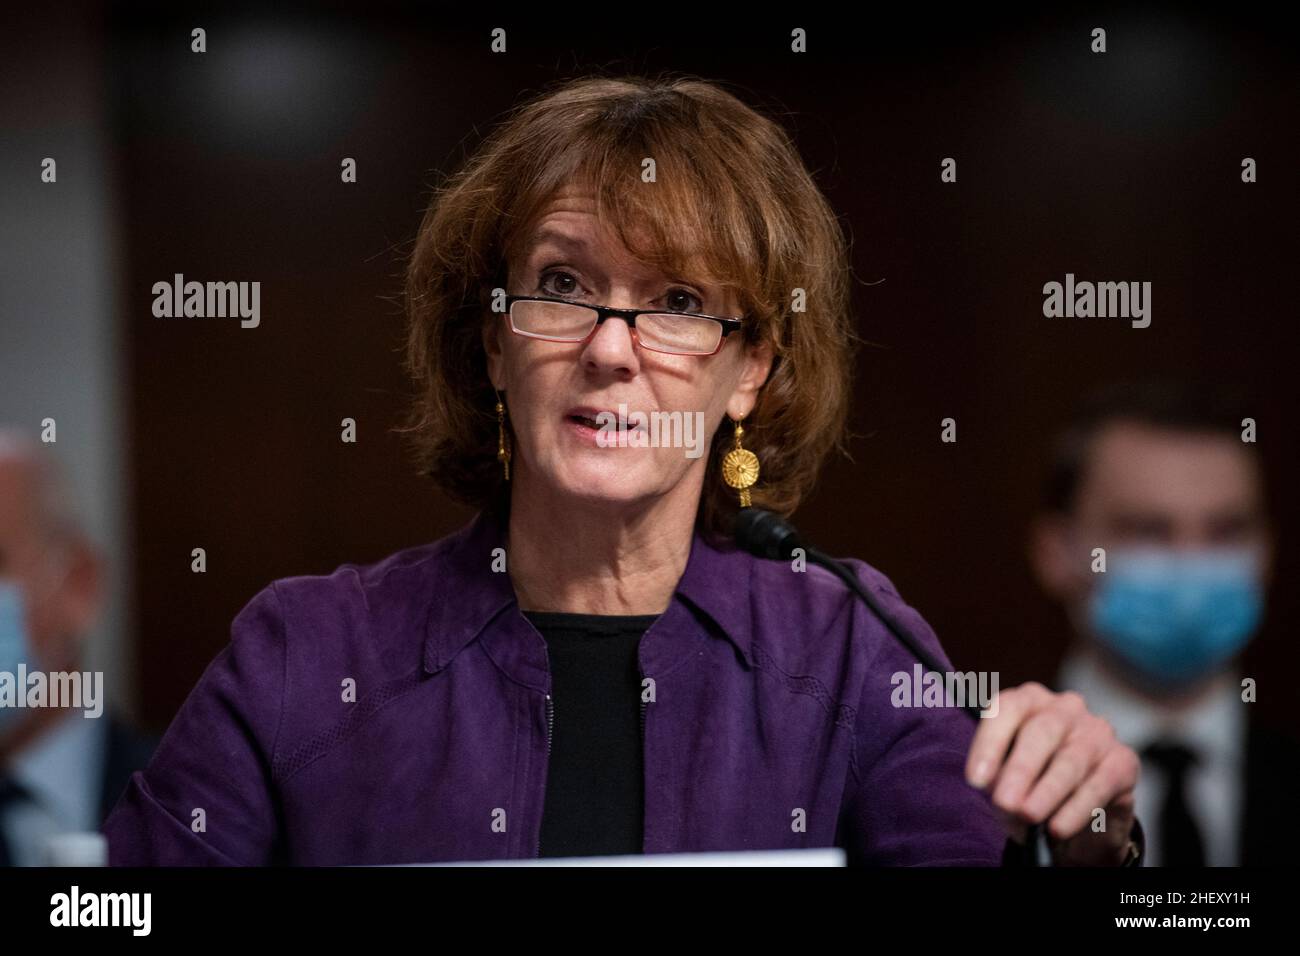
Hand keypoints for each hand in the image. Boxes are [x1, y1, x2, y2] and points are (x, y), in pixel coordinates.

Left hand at [965, 682, 1139, 865]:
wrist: (1076, 814)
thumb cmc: (1031, 785)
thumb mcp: (1006, 781)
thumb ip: (1000, 780)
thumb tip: (1002, 794)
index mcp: (1028, 701)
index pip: (1007, 709)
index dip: (989, 744)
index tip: (976, 781)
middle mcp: (1064, 709)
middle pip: (1042, 731)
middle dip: (1021, 769)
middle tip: (1006, 803)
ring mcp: (1097, 731)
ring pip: (1071, 759)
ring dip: (1048, 791)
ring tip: (1029, 816)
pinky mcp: (1124, 760)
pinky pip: (1101, 783)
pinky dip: (1077, 808)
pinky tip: (1059, 827)